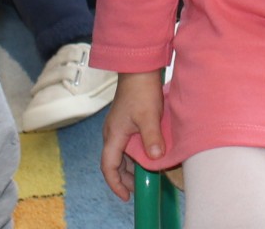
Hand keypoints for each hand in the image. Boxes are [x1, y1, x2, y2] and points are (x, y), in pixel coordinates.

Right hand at [101, 71, 165, 199]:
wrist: (139, 67)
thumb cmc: (141, 90)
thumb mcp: (149, 116)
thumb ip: (151, 139)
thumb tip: (155, 158)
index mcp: (113, 135)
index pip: (109, 166)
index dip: (116, 183)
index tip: (126, 196)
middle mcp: (112, 132)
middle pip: (114, 162)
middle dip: (125, 178)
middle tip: (139, 189)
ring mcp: (118, 126)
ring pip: (121, 153)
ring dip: (131, 166)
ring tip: (145, 175)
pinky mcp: (126, 120)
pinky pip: (127, 143)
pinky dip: (135, 154)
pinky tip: (147, 155)